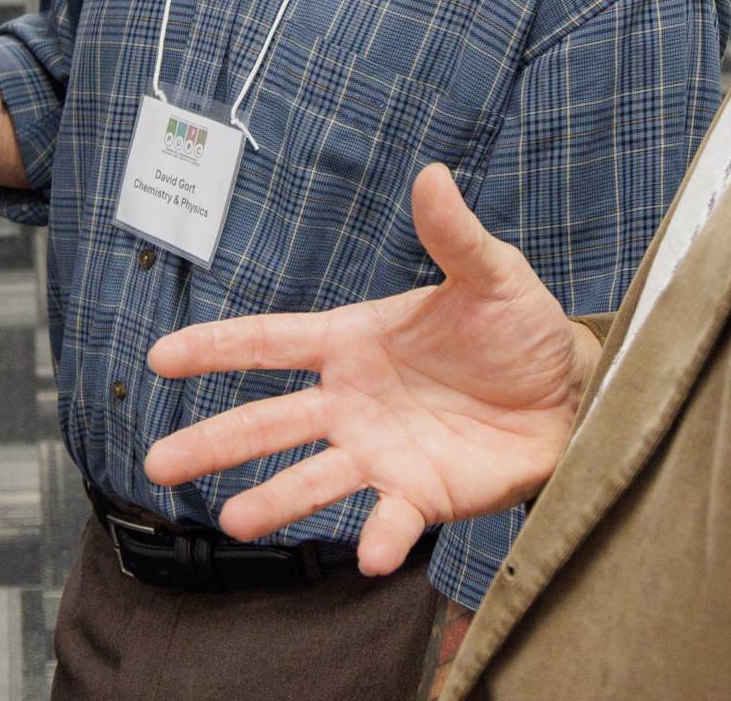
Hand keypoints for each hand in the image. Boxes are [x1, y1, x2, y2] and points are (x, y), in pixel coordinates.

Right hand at [144, 165, 593, 573]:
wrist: (572, 392)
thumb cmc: (522, 327)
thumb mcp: (491, 273)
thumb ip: (454, 234)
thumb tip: (434, 176)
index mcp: (354, 343)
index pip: (271, 343)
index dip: (215, 347)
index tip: (161, 357)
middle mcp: (352, 402)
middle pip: (269, 422)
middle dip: (213, 441)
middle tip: (158, 462)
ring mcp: (381, 453)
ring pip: (312, 479)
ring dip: (273, 501)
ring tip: (234, 521)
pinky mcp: (423, 496)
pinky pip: (392, 520)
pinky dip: (379, 538)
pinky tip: (367, 555)